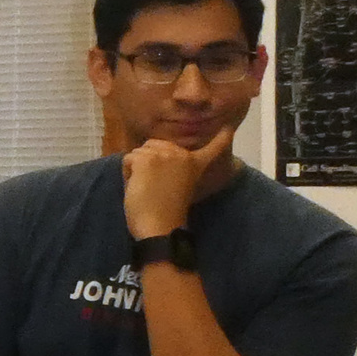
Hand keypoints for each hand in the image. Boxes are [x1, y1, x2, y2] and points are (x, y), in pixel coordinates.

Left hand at [118, 126, 234, 240]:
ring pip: (139, 152)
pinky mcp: (145, 159)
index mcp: (194, 164)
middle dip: (148, 161)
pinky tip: (138, 188)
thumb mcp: (179, 186)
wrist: (160, 227)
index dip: (222, 139)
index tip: (229, 128)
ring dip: (137, 169)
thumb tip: (159, 157)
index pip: (212, 149)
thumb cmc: (167, 214)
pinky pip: (128, 160)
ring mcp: (163, 154)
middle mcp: (181, 154)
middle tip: (155, 186)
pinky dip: (127, 174)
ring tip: (147, 189)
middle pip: (155, 144)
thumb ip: (175, 169)